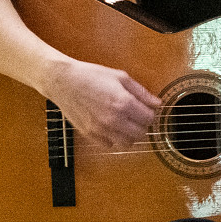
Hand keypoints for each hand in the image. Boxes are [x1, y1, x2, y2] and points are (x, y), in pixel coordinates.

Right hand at [42, 56, 160, 147]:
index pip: (149, 119)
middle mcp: (113, 119)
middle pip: (141, 133)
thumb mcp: (121, 77)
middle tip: (136, 116)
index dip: (150, 113)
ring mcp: (100, 129)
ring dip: (130, 135)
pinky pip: (109, 145)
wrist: (62, 81)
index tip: (146, 109)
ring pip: (127, 143)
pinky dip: (114, 140)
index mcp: (124, 103)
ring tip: (126, 123)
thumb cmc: (92, 75)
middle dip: (142, 125)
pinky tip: (112, 128)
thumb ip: (142, 92)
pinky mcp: (89, 134)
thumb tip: (157, 103)